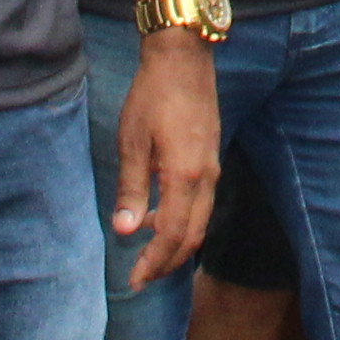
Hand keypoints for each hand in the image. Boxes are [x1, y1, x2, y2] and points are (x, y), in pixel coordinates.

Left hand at [113, 26, 219, 285]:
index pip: (173, 235)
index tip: (135, 281)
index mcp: (185, 176)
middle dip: (168, 262)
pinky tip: (160, 216)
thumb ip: (132, 189)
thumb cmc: (153, 96)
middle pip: (193, 236)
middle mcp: (206, 178)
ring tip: (148, 251)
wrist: (183, 59)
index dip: (155, 262)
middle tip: (141, 277)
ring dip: (177, 243)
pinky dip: (184, 221)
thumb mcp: (132, 142)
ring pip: (201, 221)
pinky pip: (202, 203)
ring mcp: (213, 168)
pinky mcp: (211, 159)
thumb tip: (127, 231)